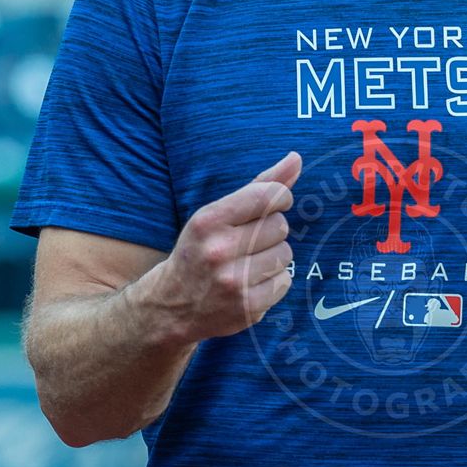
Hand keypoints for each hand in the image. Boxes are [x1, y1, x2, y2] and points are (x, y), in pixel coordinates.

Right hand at [133, 152, 301, 341]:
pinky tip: (249, 284)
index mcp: (208, 220)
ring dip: (274, 258)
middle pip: (281, 226)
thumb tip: (296, 158)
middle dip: (272, 232)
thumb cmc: (200, 250)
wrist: (171, 306)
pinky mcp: (248, 307)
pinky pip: (285, 281)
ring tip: (247, 264)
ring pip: (286, 255)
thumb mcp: (216, 214)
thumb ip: (259, 185)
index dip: (281, 197)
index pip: (268, 195)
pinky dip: (273, 282)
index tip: (273, 204)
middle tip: (248, 243)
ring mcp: (234, 281)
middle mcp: (219, 250)